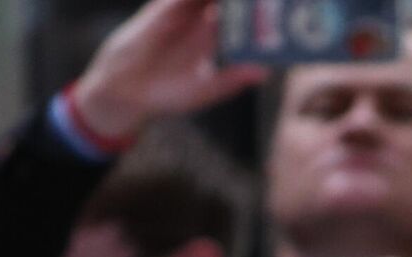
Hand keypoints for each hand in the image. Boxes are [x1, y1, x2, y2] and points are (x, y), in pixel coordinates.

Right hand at [71, 0, 267, 143]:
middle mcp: (203, 20)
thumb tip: (265, 73)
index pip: (244, 17)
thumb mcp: (205, 90)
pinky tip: (215, 0)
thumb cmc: (168, 93)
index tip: (287, 6)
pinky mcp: (165, 8)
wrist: (125, 90)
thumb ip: (233, 79)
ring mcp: (184, 10)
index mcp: (217, 37)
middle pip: (230, 2)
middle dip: (251, 1)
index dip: (262, 10)